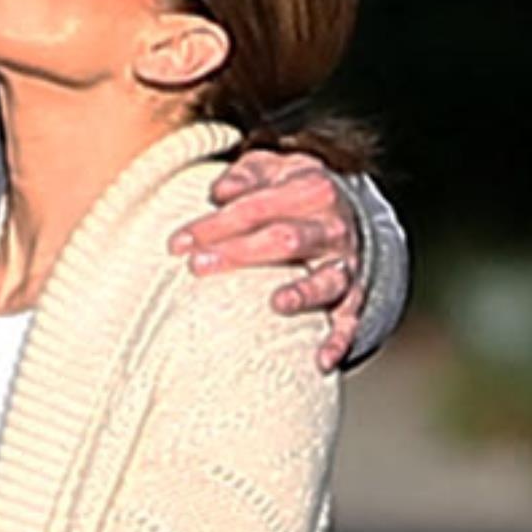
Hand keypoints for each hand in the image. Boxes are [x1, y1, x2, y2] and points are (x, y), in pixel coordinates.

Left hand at [169, 150, 362, 371]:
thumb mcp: (272, 169)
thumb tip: (220, 191)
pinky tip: (321, 362)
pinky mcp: (353, 297)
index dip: (215, 224)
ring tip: (277, 303)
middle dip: (239, 253)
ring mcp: (346, 264)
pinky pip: (349, 322)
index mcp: (312, 188)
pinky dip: (340, 342)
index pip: (256, 207)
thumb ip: (246, 175)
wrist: (349, 211)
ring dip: (302, 293)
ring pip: (326, 279)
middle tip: (196, 266)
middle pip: (285, 238)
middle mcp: (333, 226)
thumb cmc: (291, 193)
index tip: (177, 244)